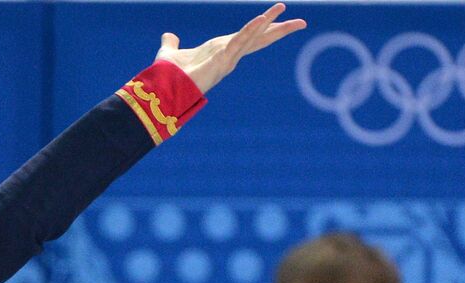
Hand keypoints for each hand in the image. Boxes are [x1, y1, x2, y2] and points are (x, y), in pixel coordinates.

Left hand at [156, 3, 305, 94]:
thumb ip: (171, 44)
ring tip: (281, 8)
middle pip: (259, 39)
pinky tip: (261, 19)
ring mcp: (226, 59)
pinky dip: (249, 30)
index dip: (262, 28)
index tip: (278, 17)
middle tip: (302, 22)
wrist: (162, 91)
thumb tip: (168, 36)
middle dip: (279, 29)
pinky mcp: (221, 60)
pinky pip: (238, 41)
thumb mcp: (170, 54)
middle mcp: (227, 55)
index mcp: (220, 51)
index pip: (247, 37)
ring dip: (267, 23)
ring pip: (252, 37)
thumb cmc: (167, 77)